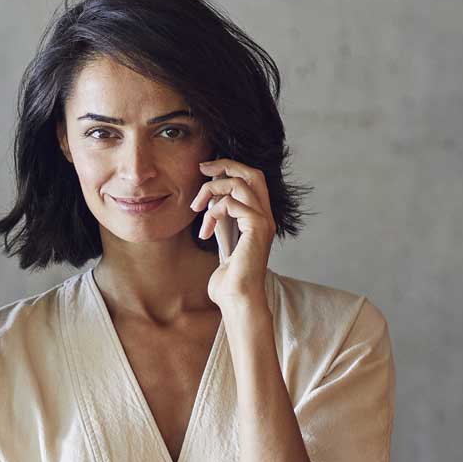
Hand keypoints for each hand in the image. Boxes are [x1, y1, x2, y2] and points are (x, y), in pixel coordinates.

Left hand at [190, 158, 275, 307]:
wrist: (237, 296)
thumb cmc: (229, 274)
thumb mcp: (222, 238)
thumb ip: (221, 217)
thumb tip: (209, 197)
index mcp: (260, 216)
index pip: (253, 179)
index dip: (231, 167)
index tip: (205, 169)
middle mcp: (266, 215)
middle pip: (253, 173)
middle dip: (226, 165)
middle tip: (202, 168)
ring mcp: (264, 221)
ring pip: (238, 184)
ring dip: (210, 191)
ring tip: (196, 210)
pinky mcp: (257, 228)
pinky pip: (231, 204)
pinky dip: (212, 213)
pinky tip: (204, 233)